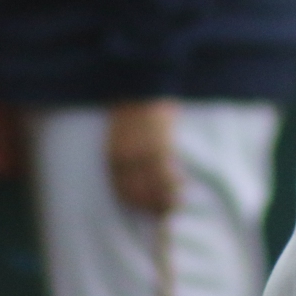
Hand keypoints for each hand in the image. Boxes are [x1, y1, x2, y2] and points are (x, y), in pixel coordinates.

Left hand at [108, 98, 180, 213]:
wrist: (140, 82)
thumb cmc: (131, 107)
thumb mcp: (120, 134)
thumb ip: (125, 153)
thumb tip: (137, 172)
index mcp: (113, 156)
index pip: (122, 190)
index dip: (136, 204)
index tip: (148, 210)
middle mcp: (125, 157)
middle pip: (138, 192)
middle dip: (152, 206)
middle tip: (165, 212)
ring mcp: (143, 151)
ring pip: (154, 185)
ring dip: (166, 198)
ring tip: (176, 202)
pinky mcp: (159, 143)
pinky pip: (166, 169)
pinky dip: (174, 182)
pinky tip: (182, 183)